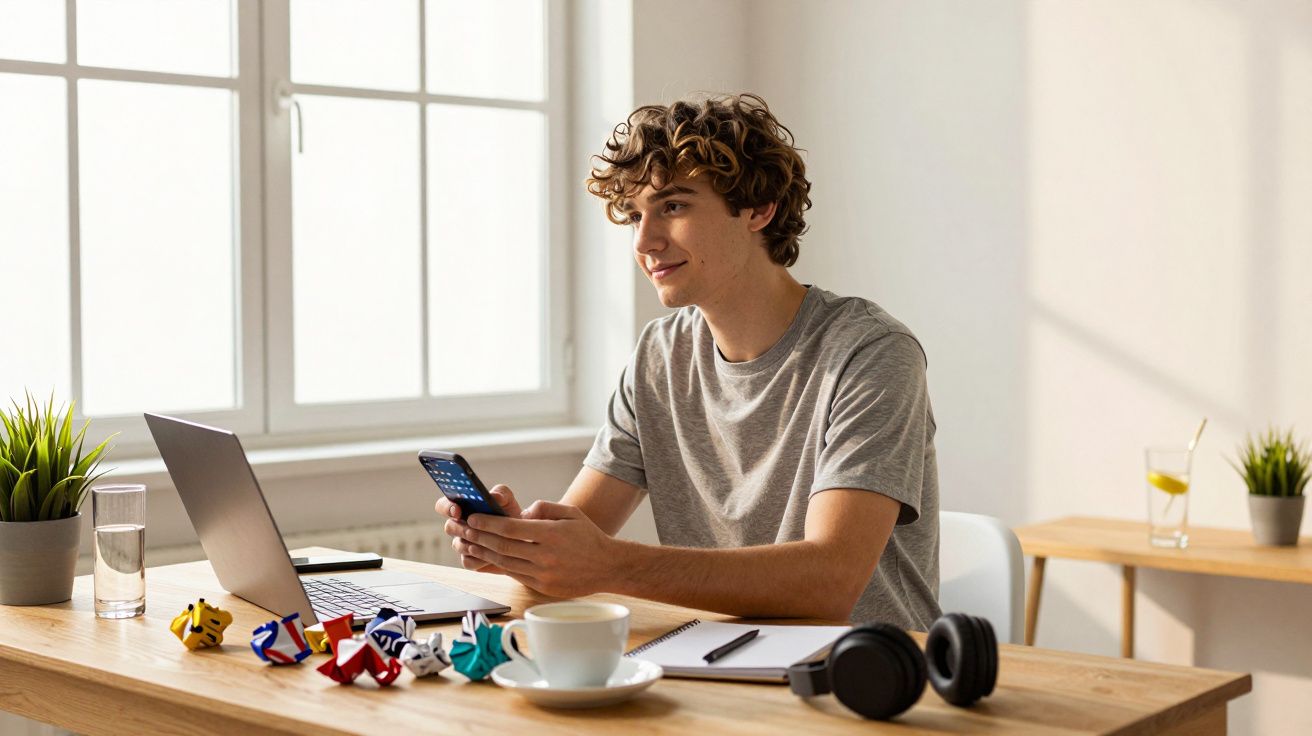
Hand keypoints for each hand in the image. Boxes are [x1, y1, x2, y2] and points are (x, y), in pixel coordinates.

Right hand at [436, 485, 523, 574]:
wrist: (521, 538)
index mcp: (462, 507)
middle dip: (460, 528)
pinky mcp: (470, 561)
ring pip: (458, 545)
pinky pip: (468, 561)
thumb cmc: (510, 515)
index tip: (457, 510)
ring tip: (491, 540)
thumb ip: (501, 493)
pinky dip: (481, 559)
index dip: (447, 507)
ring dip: (474, 543)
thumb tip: (494, 496)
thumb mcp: (508, 500)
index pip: (443, 505)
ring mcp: (462, 544)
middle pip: (449, 527)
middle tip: (472, 528)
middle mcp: (459, 526)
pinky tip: (495, 555)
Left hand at [456, 500, 621, 597]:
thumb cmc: (588, 536)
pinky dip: (500, 565)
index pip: (511, 528)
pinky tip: (490, 557)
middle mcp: (546, 556)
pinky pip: (515, 574)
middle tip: (464, 530)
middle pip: (503, 546)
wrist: (608, 566)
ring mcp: (543, 574)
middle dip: (479, 537)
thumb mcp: (570, 512)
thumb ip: (543, 507)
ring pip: (505, 563)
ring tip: (469, 544)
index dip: (488, 523)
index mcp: (551, 534)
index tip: (473, 518)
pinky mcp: (543, 587)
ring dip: (484, 553)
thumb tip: (520, 513)